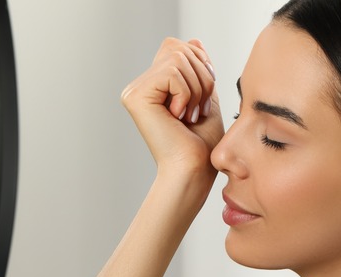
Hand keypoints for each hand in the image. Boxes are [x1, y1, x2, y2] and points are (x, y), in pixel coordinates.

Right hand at [121, 38, 224, 190]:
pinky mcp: (135, 96)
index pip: (178, 48)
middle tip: (197, 111)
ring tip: (189, 116)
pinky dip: (186, 94)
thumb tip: (193, 41)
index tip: (202, 99)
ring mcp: (135, 91)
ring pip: (178, 59)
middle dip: (202, 78)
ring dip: (196, 89)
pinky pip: (172, 73)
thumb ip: (199, 71)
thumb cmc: (201, 145)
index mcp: (153, 86)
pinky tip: (178, 117)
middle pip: (179, 49)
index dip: (200, 65)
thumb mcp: (205, 98)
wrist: (192, 171)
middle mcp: (139, 86)